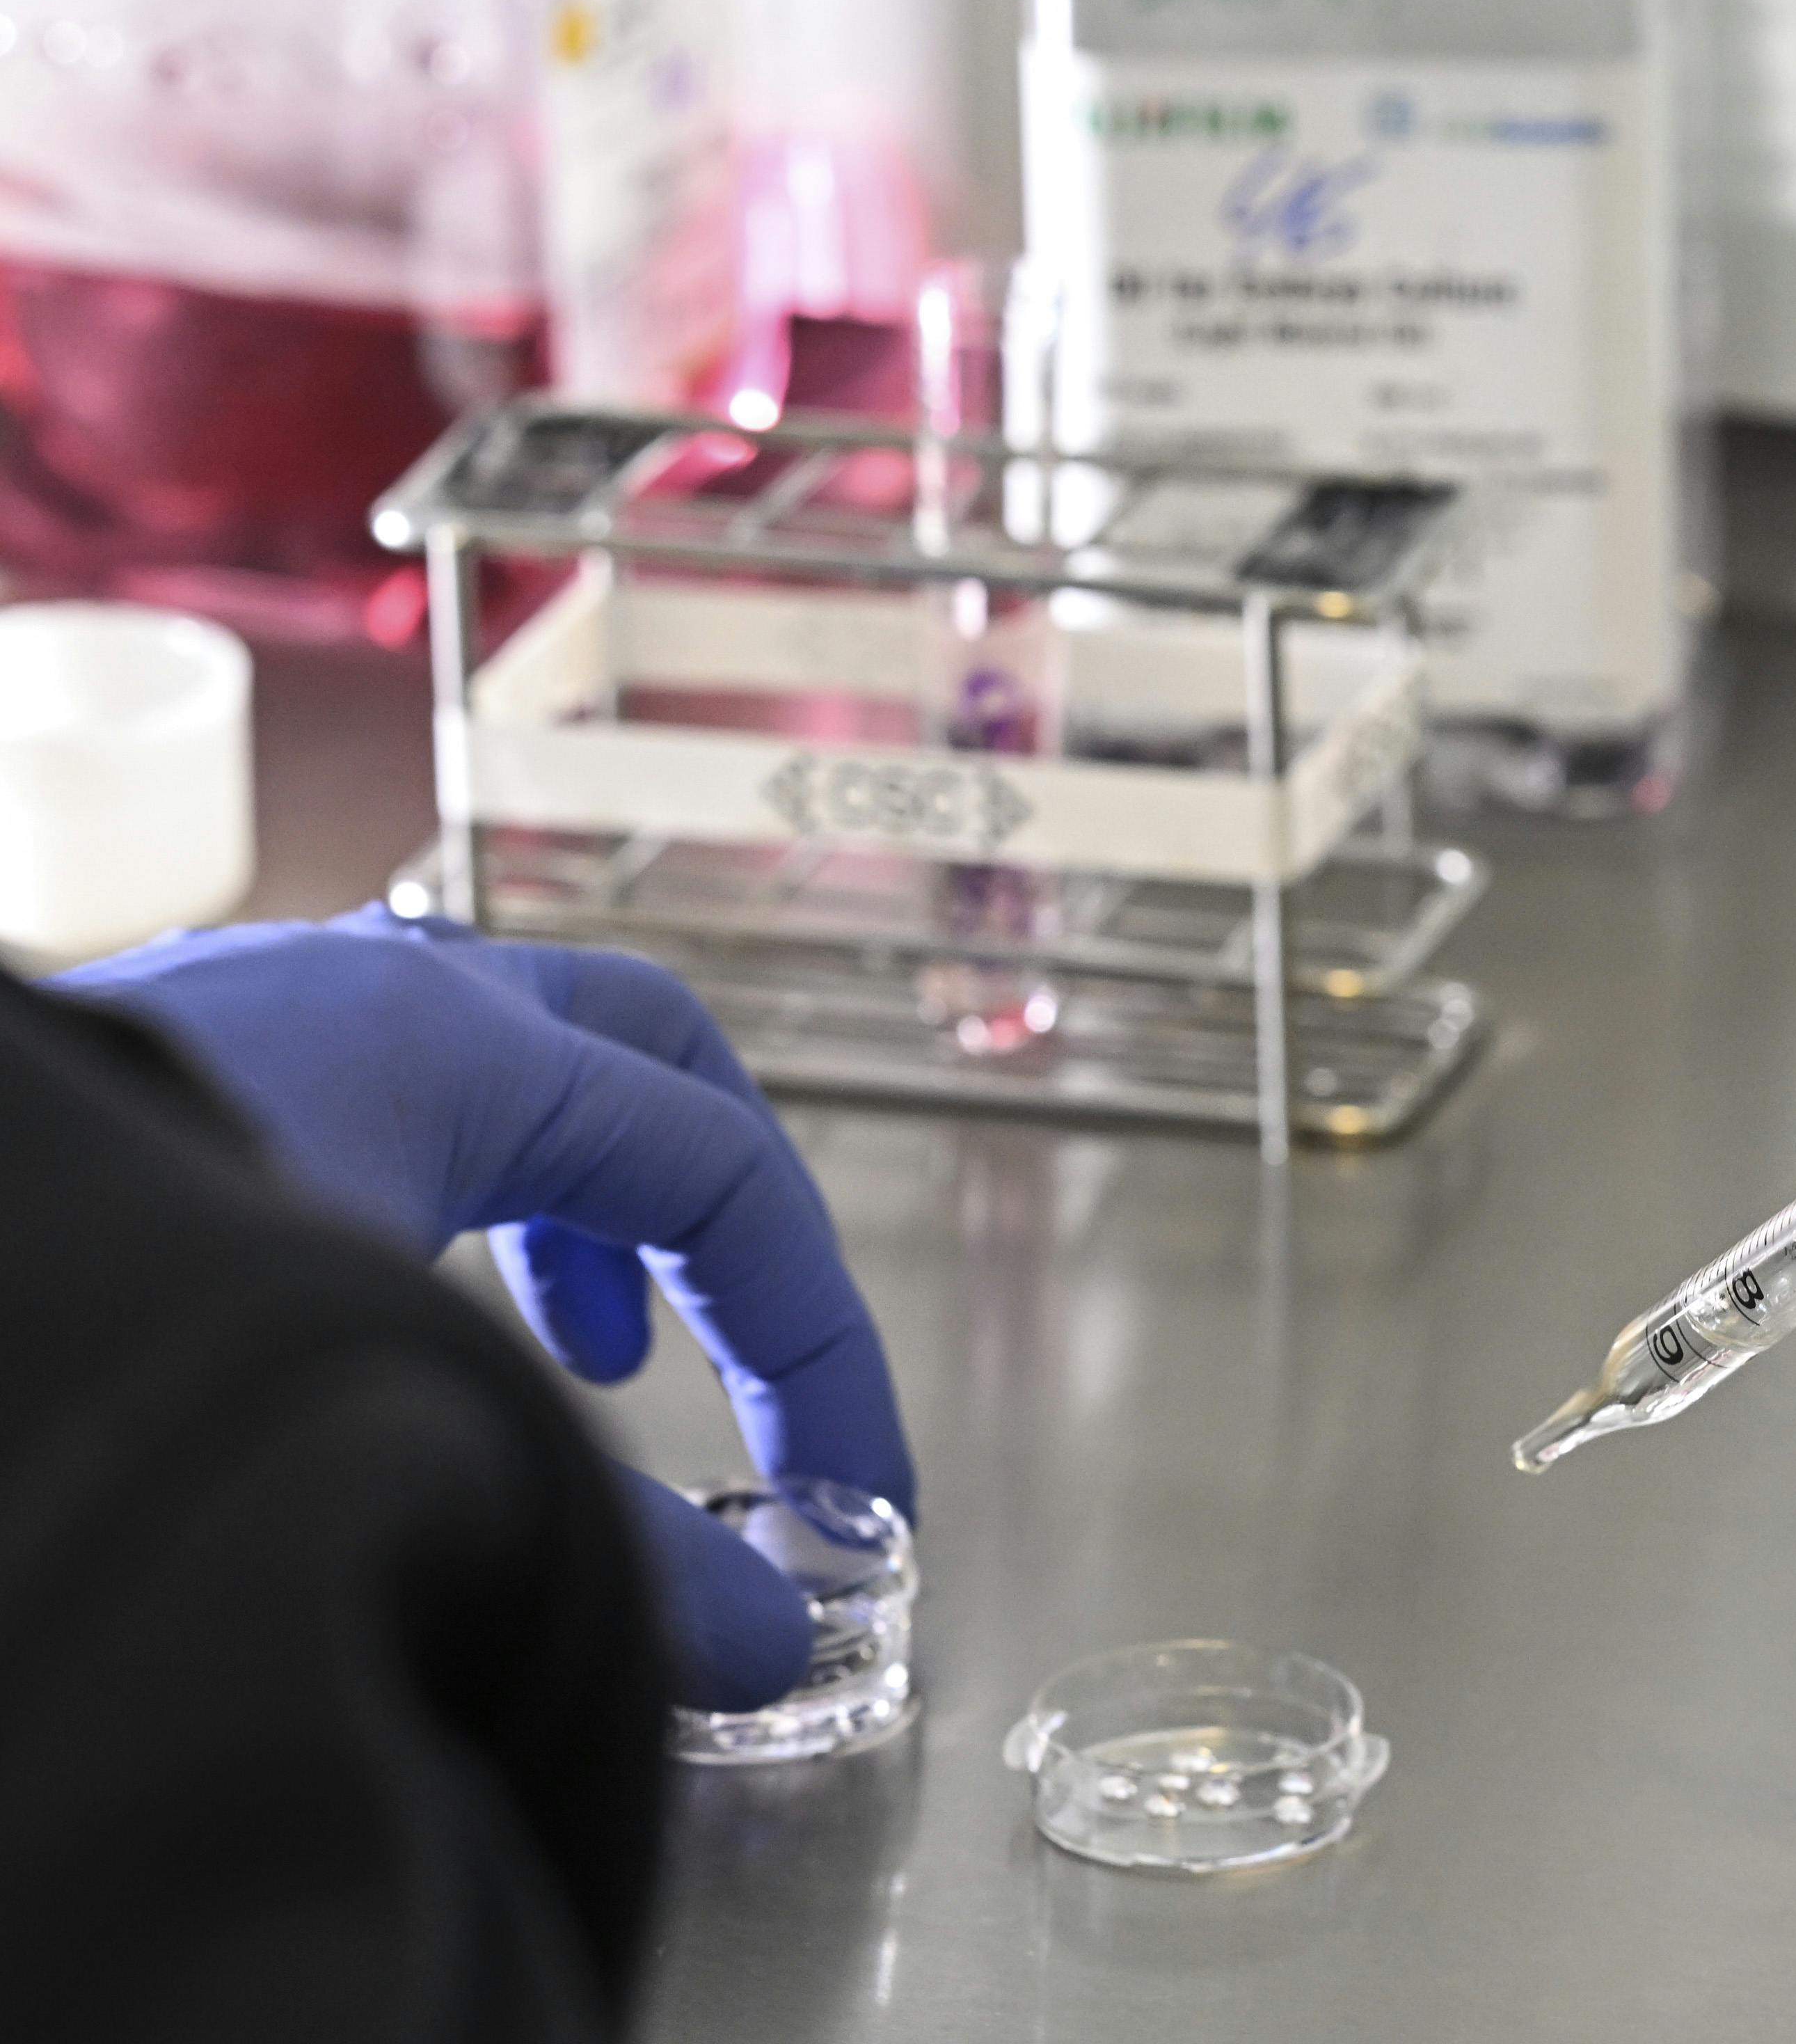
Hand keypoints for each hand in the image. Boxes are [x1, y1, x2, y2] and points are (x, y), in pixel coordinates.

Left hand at [59, 910, 915, 1711]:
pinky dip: (465, 1204)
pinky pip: (395, 1105)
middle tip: (766, 1352)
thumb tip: (769, 1640)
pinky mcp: (185, 1085)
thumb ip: (596, 1534)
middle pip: (642, 1050)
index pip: (722, 1166)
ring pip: (511, 1065)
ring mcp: (271, 1019)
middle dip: (727, 1209)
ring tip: (596, 1353)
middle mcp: (375, 991)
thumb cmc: (112, 1296)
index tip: (847, 1487)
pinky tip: (418, 1318)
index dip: (814, 1333)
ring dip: (589, 1203)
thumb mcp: (391, 1413)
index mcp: (454, 1038)